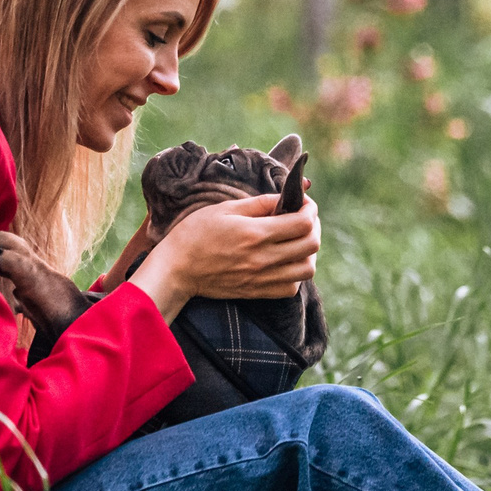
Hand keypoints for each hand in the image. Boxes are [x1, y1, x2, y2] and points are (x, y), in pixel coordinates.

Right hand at [129, 194, 320, 322]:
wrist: (177, 269)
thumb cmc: (195, 233)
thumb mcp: (225, 209)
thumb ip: (259, 203)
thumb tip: (285, 197)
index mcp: (255, 234)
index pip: (303, 222)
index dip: (310, 209)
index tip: (304, 203)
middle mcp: (263, 258)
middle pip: (311, 245)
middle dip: (314, 226)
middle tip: (304, 218)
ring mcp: (262, 278)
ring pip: (307, 269)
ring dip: (309, 252)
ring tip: (297, 241)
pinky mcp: (257, 292)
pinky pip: (292, 288)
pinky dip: (296, 273)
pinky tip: (285, 261)